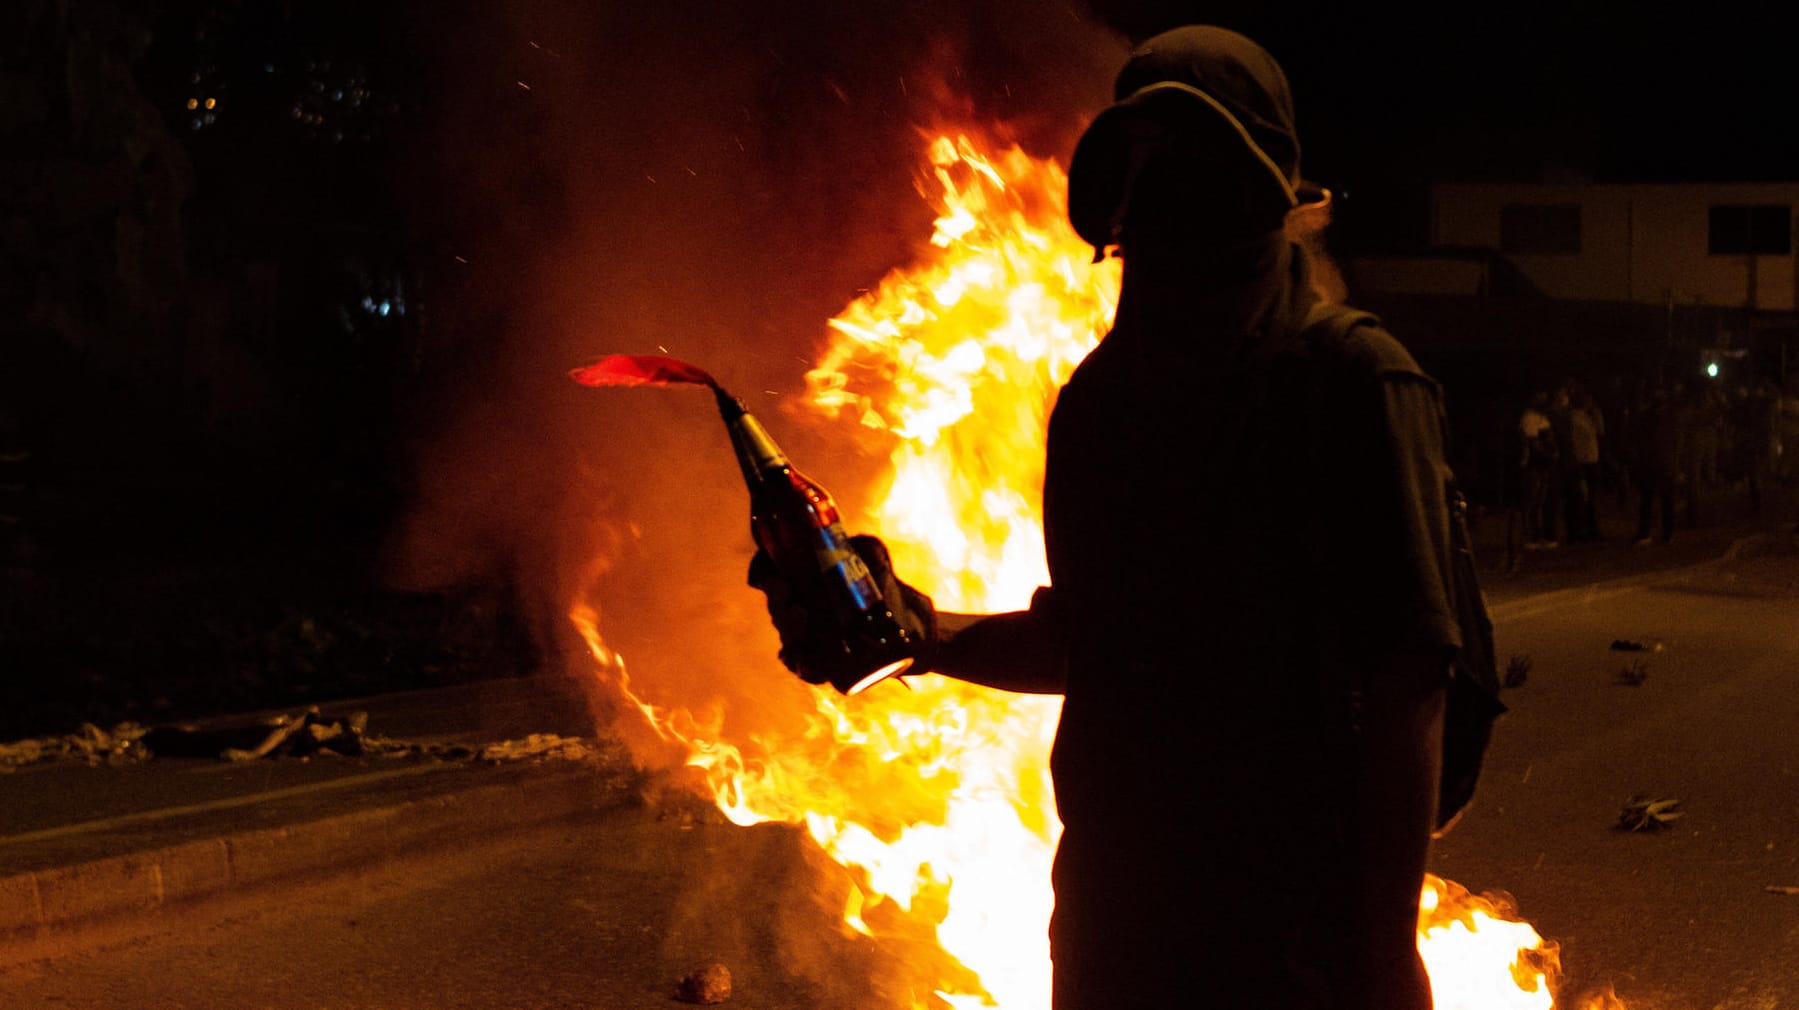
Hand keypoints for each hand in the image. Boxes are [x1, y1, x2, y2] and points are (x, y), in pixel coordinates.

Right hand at [747, 535, 936, 684]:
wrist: (911, 627)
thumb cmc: (886, 589)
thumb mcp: (877, 561)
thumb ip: (866, 548)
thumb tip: (852, 544)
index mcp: (805, 580)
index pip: (771, 573)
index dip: (762, 571)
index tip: (769, 574)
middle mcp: (801, 608)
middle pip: (777, 605)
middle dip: (778, 602)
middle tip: (790, 598)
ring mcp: (810, 637)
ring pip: (788, 636)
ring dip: (788, 631)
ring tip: (802, 622)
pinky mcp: (824, 663)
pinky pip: (805, 666)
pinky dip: (800, 664)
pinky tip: (802, 660)